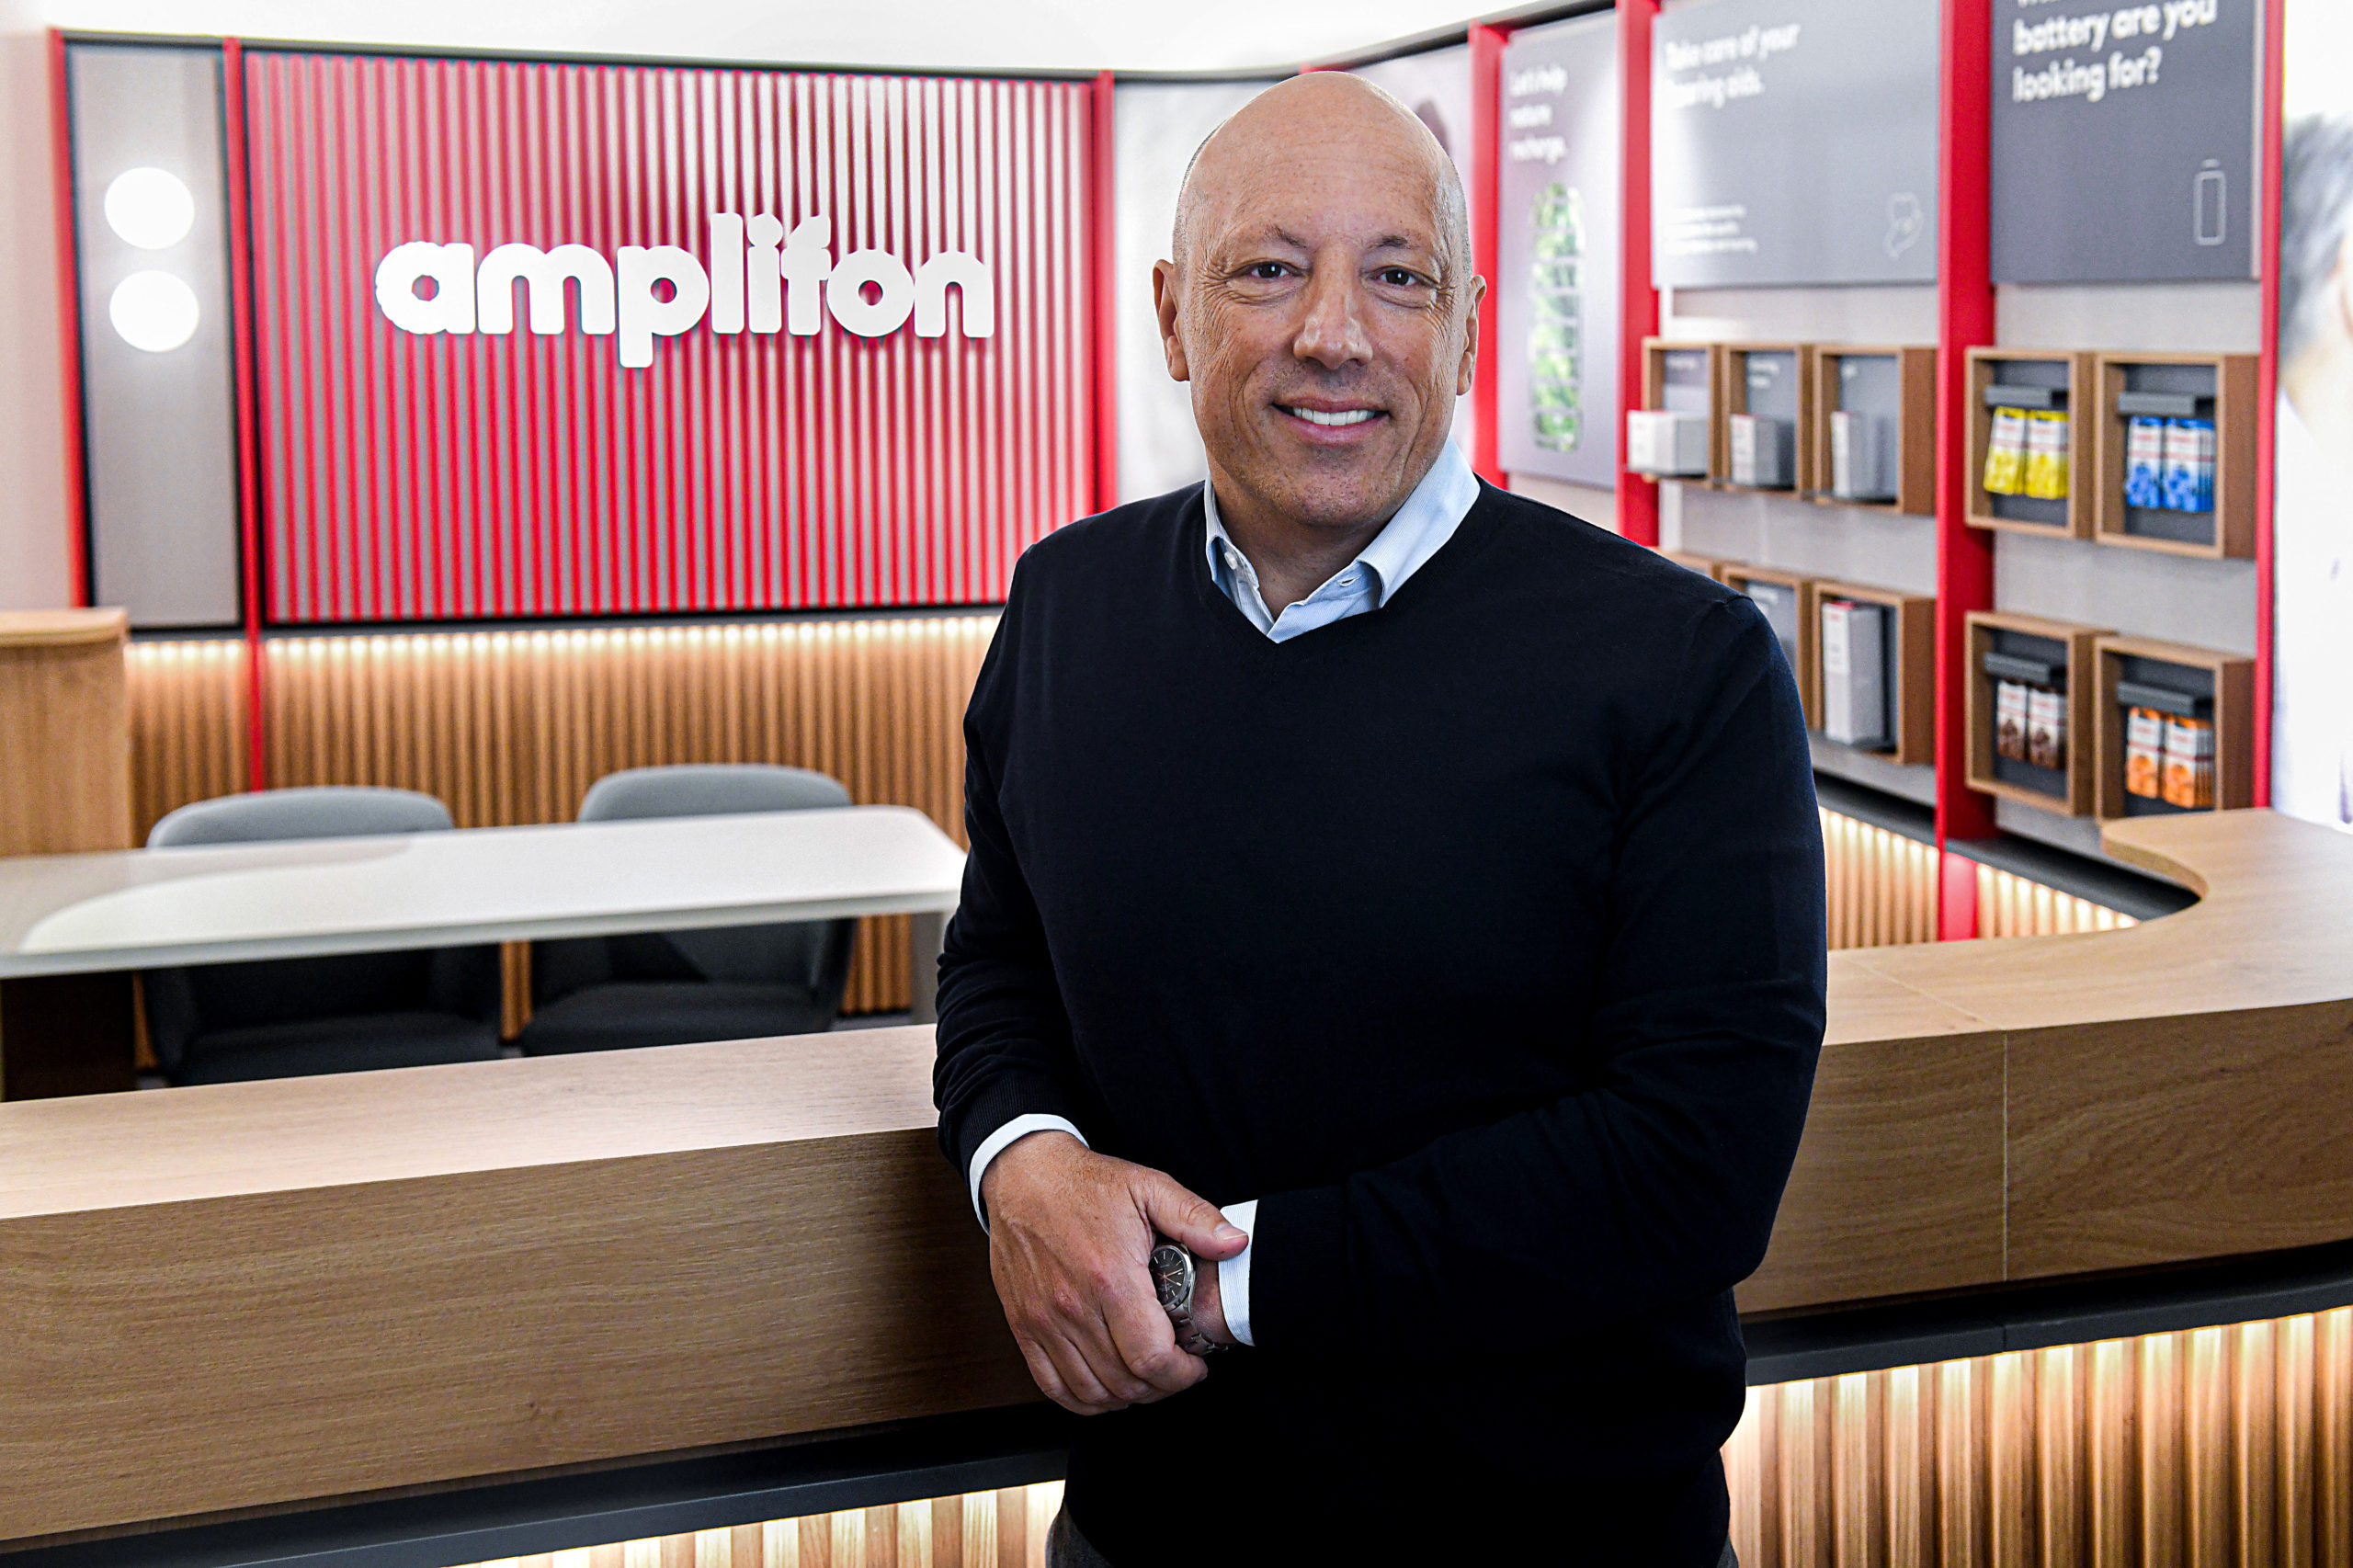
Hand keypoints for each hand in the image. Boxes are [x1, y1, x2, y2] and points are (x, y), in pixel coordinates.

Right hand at [980, 1130, 1247, 1415]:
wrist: (1024, 1176)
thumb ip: (1196, 1219)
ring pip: (1092, 1393)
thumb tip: (1235, 1243)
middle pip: (1126, 1382)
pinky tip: (1106, 1385)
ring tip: (1147, 1376)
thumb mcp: (1149, 1188)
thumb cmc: (1085, 1183)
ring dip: (1128, 1395)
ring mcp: (1044, 1321)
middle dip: (1162, 1385)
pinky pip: (1053, 1387)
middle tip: (1176, 1368)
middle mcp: (1074, 1306)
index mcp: (1111, 1276)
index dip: (1182, 1374)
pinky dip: (1085, 1400)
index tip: (1195, 1364)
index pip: (1152, 1357)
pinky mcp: (1024, 1327)